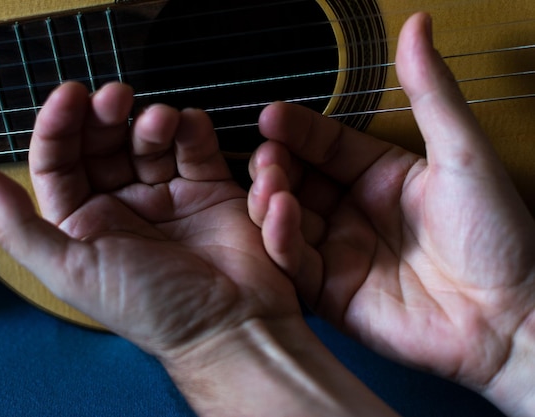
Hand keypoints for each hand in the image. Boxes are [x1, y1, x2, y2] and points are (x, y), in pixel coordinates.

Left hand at [0, 81, 300, 355]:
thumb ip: (18, 226)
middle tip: (117, 97)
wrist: (229, 325)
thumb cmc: (150, 306)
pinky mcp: (206, 189)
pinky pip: (194, 148)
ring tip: (159, 122)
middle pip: (103, 143)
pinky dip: (191, 129)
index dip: (59, 125)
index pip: (60, 162)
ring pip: (148, 140)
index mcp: (83, 224)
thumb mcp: (72, 271)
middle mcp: (121, 206)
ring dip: (151, 121)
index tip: (71, 94)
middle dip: (105, 115)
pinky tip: (188, 126)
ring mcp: (165, 195)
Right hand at [248, 12, 534, 414]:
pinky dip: (280, 240)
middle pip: (297, 180)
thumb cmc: (499, 236)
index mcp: (380, 176)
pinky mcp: (330, 291)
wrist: (511, 318)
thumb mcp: (462, 153)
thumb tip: (418, 24)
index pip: (325, 144)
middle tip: (266, 154)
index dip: (297, 129)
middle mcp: (353, 211)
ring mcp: (339, 251)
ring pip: (285, 220)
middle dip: (274, 165)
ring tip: (269, 183)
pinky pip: (294, 262)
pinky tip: (282, 216)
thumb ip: (430, 92)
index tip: (272, 115)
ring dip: (269, 200)